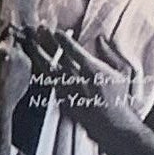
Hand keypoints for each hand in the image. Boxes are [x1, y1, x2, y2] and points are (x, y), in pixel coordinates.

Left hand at [44, 31, 153, 149]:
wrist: (111, 125)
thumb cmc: (120, 97)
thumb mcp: (124, 72)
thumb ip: (111, 53)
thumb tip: (100, 38)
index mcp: (93, 72)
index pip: (74, 52)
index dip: (64, 41)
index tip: (55, 31)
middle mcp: (76, 81)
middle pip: (56, 59)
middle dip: (45, 43)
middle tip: (36, 30)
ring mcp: (66, 92)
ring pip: (47, 71)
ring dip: (38, 55)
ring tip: (30, 43)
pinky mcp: (60, 100)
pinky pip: (47, 82)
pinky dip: (40, 70)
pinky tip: (35, 61)